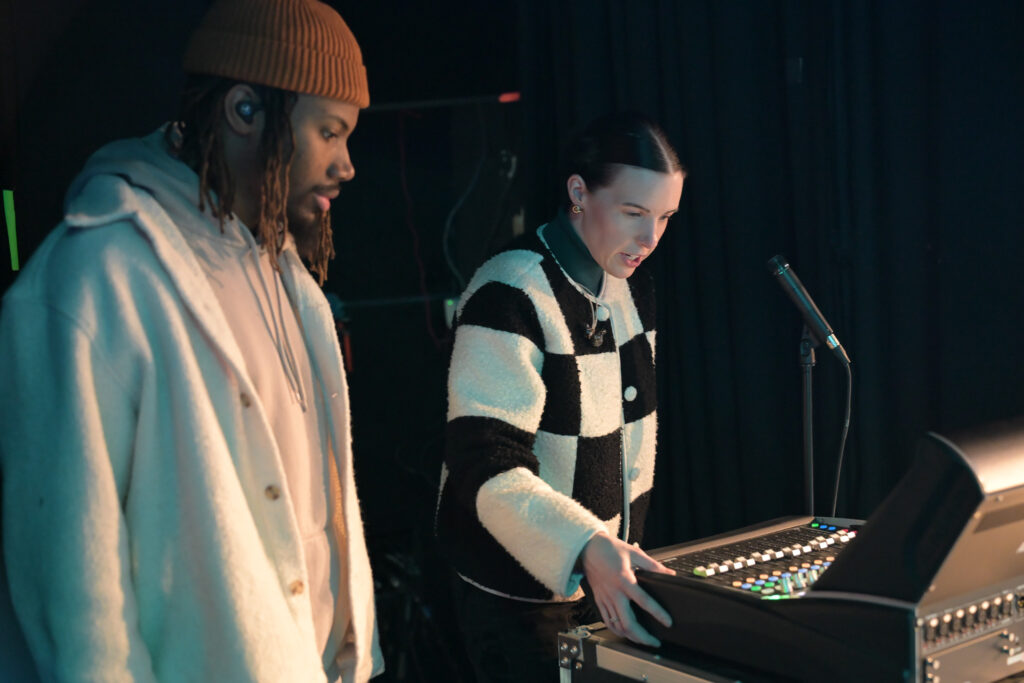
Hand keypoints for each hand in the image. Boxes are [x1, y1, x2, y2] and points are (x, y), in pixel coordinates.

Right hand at [580, 531, 674, 646]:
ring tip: (643, 640)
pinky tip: (625, 633)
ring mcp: (605, 598)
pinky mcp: (599, 600)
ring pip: (617, 626)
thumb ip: (653, 565)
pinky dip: (617, 630)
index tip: (667, 622)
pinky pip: (607, 621)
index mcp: (624, 580)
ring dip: (631, 637)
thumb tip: (669, 574)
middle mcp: (614, 592)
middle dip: (643, 637)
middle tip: (655, 641)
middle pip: (628, 623)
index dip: (658, 613)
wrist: (587, 548)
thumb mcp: (634, 553)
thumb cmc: (609, 549)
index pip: (644, 601)